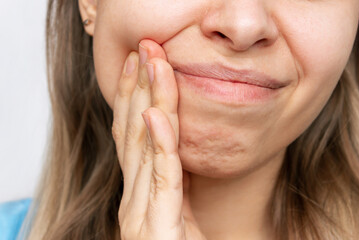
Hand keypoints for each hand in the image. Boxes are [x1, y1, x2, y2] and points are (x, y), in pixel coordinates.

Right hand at [112, 39, 205, 239]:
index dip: (132, 97)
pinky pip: (160, 178)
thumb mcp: (176, 209)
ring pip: (144, 147)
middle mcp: (133, 197)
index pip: (132, 136)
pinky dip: (158, 144)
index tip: (139, 65)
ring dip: (148, 102)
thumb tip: (173, 146)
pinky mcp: (157, 227)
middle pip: (133, 133)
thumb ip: (170, 181)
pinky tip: (155, 115)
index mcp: (138, 192)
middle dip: (137, 87)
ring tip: (151, 65)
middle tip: (143, 49)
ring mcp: (141, 212)